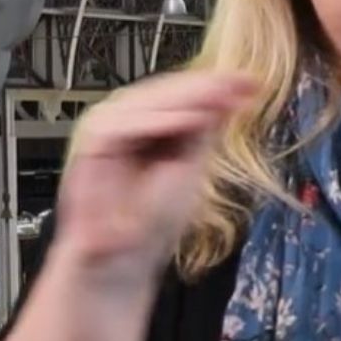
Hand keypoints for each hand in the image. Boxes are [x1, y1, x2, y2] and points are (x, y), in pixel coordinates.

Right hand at [54, 70, 256, 286]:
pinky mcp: (89, 147)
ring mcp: (105, 132)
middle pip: (162, 91)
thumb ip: (206, 128)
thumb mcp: (191, 163)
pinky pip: (120, 126)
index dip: (215, 86)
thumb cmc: (153, 219)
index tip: (251, 82)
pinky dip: (154, 121)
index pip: (180, 95)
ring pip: (142, 100)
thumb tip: (232, 95)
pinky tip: (187, 121)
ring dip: (183, 99)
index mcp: (147, 124)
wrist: (125, 257)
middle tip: (239, 83)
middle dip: (203, 87)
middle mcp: (125, 123)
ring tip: (219, 99)